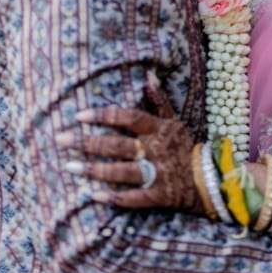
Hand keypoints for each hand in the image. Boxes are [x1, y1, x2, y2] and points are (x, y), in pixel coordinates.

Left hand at [58, 90, 201, 212]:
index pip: (127, 117)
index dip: (103, 116)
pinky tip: (93, 197)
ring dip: (93, 169)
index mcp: (158, 129)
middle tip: (60, 140)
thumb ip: (159, 100)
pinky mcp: (159, 195)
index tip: (79, 116)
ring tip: (69, 166)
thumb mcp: (175, 121)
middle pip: (116, 145)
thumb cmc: (187, 148)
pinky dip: (114, 198)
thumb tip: (149, 74)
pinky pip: (134, 197)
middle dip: (87, 142)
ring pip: (120, 171)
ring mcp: (157, 173)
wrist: (211, 180)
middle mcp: (155, 150)